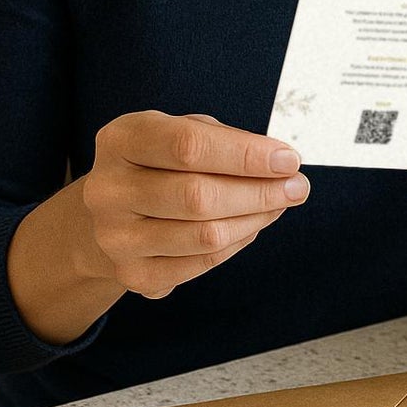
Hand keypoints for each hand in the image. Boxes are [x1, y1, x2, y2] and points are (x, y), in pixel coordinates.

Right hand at [74, 110, 309, 299]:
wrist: (109, 213)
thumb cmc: (156, 163)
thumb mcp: (179, 131)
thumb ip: (225, 141)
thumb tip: (280, 164)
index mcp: (121, 141)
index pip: (188, 146)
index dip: (245, 154)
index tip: (287, 159)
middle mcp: (109, 191)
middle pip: (198, 195)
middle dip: (260, 191)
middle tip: (297, 186)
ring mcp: (117, 238)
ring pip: (205, 235)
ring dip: (255, 219)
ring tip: (279, 204)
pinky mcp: (133, 275)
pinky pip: (202, 264)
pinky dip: (237, 243)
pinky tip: (251, 225)